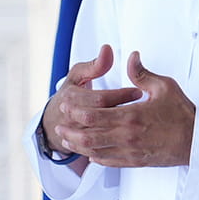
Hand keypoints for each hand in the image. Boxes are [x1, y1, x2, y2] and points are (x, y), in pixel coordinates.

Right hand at [42, 43, 141, 160]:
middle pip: (103, 119)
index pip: (101, 99)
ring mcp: (77, 136)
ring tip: (140, 121)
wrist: (54, 121)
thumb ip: (94, 65)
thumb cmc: (70, 94)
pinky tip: (130, 137)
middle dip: (126, 111)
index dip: (121, 95)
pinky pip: (102, 150)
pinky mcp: (82, 148)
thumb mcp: (77, 75)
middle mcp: (72, 118)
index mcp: (71, 97)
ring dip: (123, 129)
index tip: (138, 91)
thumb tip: (107, 49)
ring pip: (104, 137)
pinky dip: (117, 144)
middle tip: (144, 106)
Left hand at [64, 51, 195, 168]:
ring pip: (95, 152)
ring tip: (66, 140)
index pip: (94, 115)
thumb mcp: (164, 86)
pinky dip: (95, 158)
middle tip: (58, 125)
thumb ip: (142, 73)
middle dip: (70, 131)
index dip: (77, 111)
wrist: (198, 142)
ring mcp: (130, 152)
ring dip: (78, 146)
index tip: (66, 105)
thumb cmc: (182, 113)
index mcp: (131, 116)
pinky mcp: (136, 162)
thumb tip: (130, 57)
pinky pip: (109, 162)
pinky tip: (89, 153)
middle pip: (89, 136)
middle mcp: (127, 136)